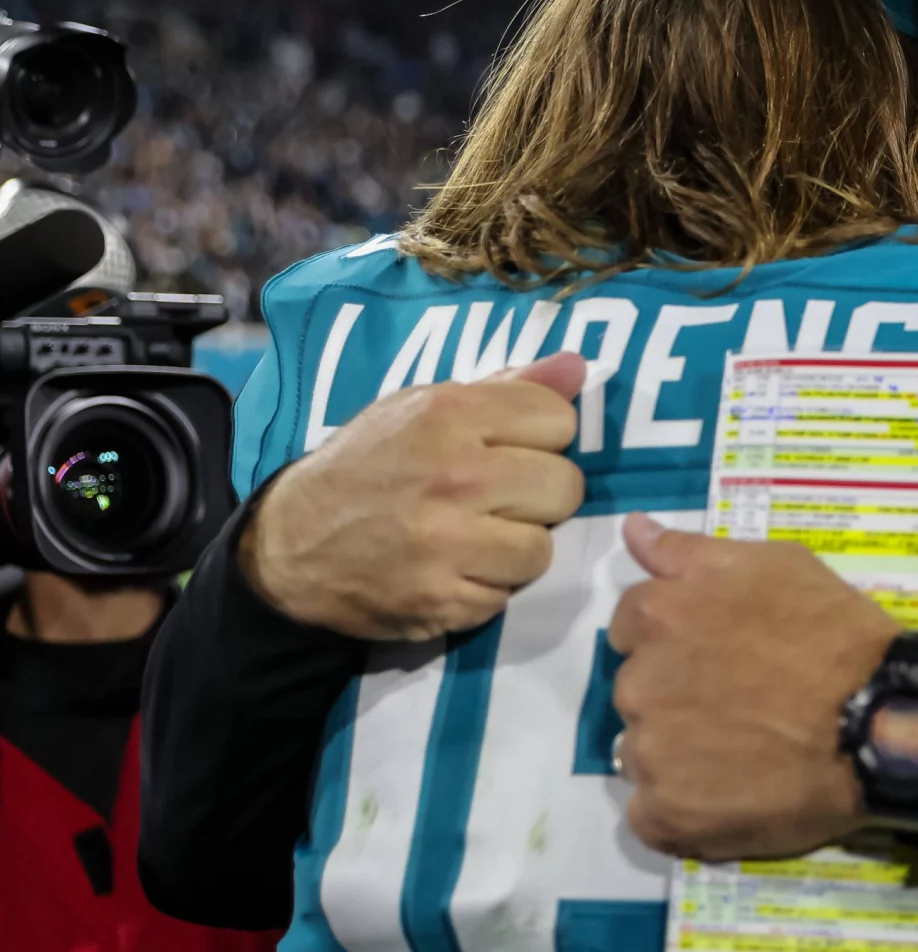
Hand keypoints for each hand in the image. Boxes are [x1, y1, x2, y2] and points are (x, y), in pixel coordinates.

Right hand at [238, 352, 587, 640]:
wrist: (290, 542)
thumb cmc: (368, 464)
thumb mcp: (424, 408)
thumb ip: (507, 388)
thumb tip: (578, 366)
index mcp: (451, 415)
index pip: (560, 421)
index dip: (545, 438)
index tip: (516, 448)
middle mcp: (455, 476)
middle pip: (566, 487)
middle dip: (540, 495)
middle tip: (501, 498)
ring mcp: (448, 543)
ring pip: (542, 549)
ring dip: (517, 547)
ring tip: (478, 536)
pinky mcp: (441, 600)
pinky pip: (505, 595)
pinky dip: (486, 587)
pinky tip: (453, 569)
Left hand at [609, 516, 900, 860]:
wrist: (881, 721)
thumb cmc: (834, 635)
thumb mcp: (774, 565)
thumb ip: (690, 550)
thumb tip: (632, 529)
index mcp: (659, 615)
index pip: (632, 626)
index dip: (675, 640)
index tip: (718, 656)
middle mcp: (640, 682)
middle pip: (637, 690)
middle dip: (675, 695)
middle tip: (740, 705)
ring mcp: (651, 752)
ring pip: (645, 752)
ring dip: (678, 753)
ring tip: (743, 755)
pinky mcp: (667, 814)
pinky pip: (653, 813)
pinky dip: (682, 809)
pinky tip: (730, 797)